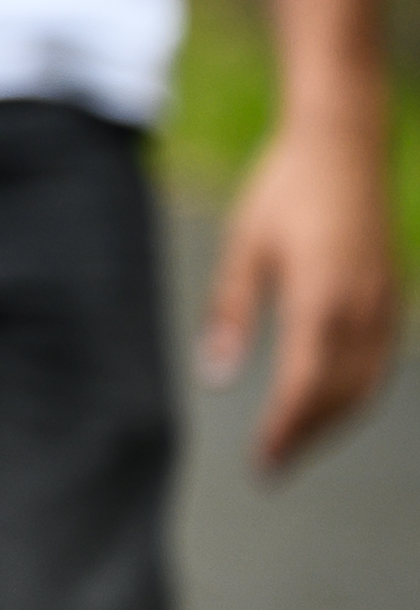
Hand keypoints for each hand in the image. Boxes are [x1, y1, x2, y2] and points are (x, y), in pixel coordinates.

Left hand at [206, 105, 397, 477]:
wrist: (344, 142)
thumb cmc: (285, 188)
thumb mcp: (244, 245)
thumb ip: (230, 312)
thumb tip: (215, 374)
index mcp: (320, 300)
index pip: (304, 386)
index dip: (286, 430)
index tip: (263, 462)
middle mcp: (361, 309)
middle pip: (340, 395)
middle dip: (308, 435)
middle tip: (275, 467)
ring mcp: (385, 302)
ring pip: (368, 383)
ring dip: (335, 420)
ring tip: (299, 444)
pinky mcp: (393, 294)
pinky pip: (383, 360)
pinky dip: (360, 391)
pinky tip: (335, 401)